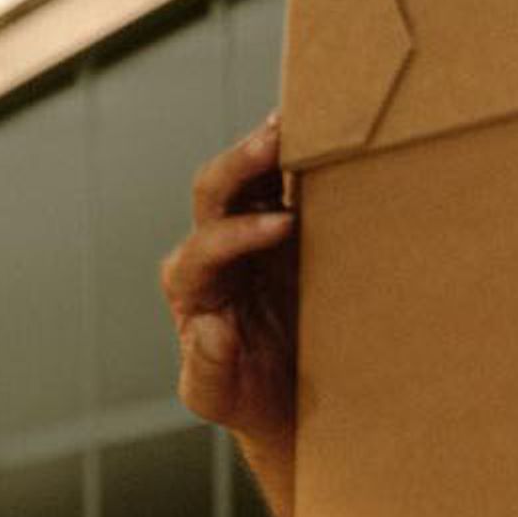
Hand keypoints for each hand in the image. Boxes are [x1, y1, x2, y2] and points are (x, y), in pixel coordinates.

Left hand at [166, 112, 299, 501]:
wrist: (285, 398)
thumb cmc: (246, 397)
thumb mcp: (219, 398)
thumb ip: (207, 370)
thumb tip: (211, 327)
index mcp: (191, 287)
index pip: (201, 248)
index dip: (236, 234)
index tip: (282, 226)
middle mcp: (213, 248)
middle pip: (213, 192)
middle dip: (241, 163)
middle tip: (277, 139)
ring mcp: (249, 229)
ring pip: (250, 175)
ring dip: (272, 145)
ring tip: (304, 118)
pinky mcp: (286, 222)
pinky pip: (287, 180)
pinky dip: (302, 154)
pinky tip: (326, 130)